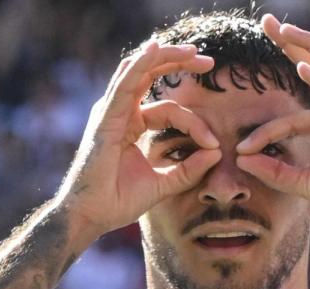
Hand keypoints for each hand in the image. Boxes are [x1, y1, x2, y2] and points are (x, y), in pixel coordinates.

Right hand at [61, 41, 221, 234]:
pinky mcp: (106, 118)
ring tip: (192, 51)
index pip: (170, 110)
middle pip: (151, 76)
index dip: (195, 123)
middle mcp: (120, 112)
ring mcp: (111, 113)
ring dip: (165, 56)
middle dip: (179, 63)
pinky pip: (124, 85)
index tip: (214, 145)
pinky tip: (154, 49)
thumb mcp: (164, 184)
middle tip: (209, 61)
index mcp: (132, 124)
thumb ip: (189, 170)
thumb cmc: (118, 201)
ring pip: (138, 71)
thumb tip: (217, 153)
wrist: (91, 217)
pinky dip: (140, 65)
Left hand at [235, 15, 309, 229]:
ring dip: (308, 47)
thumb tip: (242, 159)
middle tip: (267, 22)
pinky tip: (302, 66)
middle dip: (293, 44)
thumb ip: (274, 171)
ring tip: (284, 31)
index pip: (292, 118)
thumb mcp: (301, 183)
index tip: (241, 148)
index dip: (265, 131)